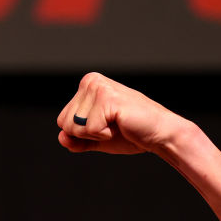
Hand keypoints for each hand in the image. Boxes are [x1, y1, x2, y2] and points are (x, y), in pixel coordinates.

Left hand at [56, 73, 187, 155]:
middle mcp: (90, 81)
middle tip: (111, 126)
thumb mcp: (96, 138)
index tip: (104, 126)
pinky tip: (121, 123)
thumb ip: (76, 140)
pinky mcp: (108, 98)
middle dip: (87, 134)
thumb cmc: (130, 134)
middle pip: (65, 123)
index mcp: (86, 86)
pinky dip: (105, 134)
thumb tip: (61, 137)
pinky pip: (90, 129)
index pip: (62, 121)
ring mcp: (99, 87)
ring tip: (116, 123)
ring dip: (97, 134)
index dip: (81, 133)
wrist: (158, 134)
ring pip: (75, 127)